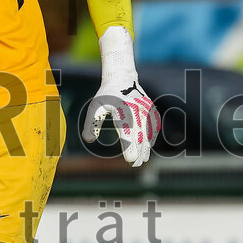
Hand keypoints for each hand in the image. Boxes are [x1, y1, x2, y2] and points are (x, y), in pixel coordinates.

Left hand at [82, 26, 160, 166]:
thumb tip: (88, 140)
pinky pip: (154, 126)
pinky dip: (151, 137)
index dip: (129, 147)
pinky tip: (147, 147)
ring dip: (146, 147)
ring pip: (148, 132)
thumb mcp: (95, 107)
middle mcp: (136, 110)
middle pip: (139, 135)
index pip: (126, 132)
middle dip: (139, 151)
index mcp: (122, 110)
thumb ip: (91, 123)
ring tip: (142, 160)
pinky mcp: (151, 110)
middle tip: (135, 165)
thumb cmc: (106, 95)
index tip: (129, 160)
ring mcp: (146, 110)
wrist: (122, 78)